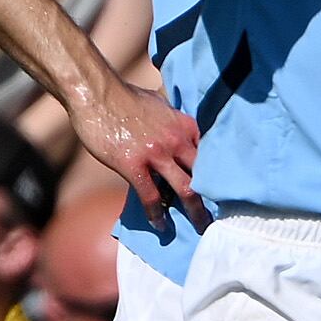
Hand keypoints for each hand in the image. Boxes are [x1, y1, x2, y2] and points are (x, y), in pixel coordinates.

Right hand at [71, 69, 205, 228]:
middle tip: (220, 214)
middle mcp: (177, 140)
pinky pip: (150, 195)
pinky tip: (160, 225)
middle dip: (214, 197)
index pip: (211, 154)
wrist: (96, 93)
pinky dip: (157, 214)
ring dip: (195, 211)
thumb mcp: (160, 104)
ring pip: (185, 189)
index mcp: (185, 125)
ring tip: (200, 227)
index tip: (224, 190)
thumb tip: (176, 129)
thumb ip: (172, 120)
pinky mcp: (133, 164)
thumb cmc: (125, 97)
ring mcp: (156, 153)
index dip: (219, 174)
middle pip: (204, 175)